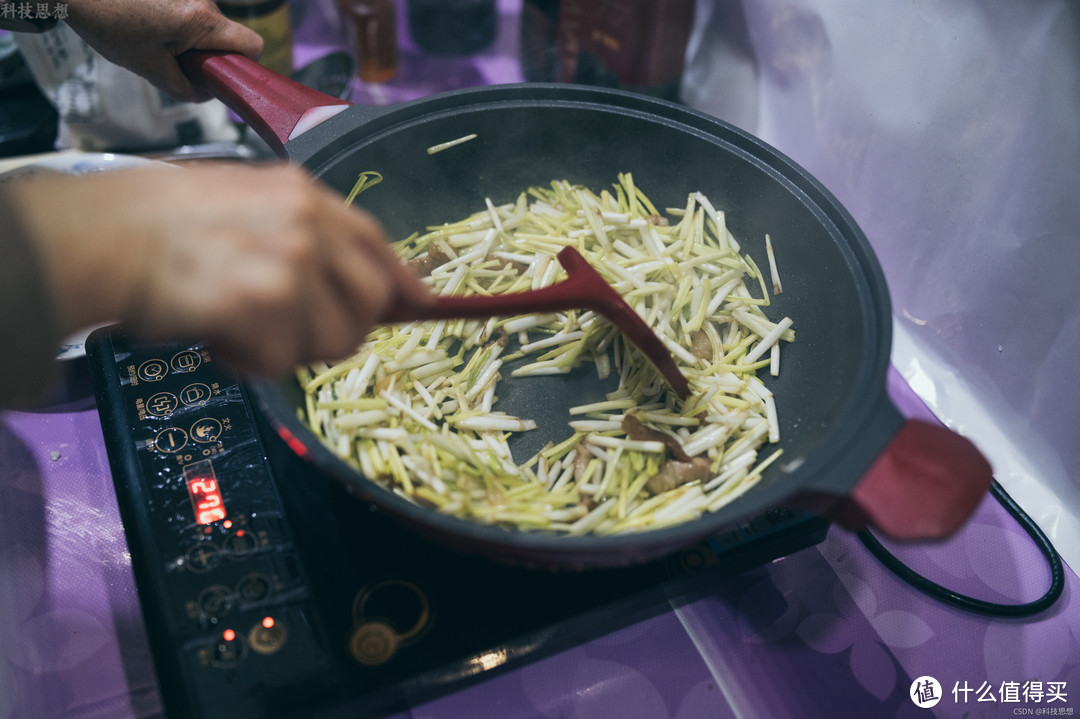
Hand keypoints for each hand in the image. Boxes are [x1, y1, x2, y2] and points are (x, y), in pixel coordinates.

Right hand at [12, 163, 430, 377]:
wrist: (104, 237)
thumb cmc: (158, 224)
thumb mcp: (244, 202)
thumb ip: (301, 234)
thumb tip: (348, 281)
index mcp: (304, 195)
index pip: (376, 241)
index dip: (401, 279)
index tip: (420, 304)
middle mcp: (308, 224)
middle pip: (370, 302)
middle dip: (341, 331)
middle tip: (291, 334)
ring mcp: (292, 262)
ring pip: (333, 342)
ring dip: (289, 350)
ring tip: (239, 327)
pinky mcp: (266, 303)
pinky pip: (281, 363)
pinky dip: (247, 362)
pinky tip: (215, 335)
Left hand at [63, 0, 263, 101]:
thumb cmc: (109, 23)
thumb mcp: (149, 68)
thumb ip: (184, 88)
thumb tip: (205, 94)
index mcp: (203, 21)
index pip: (252, 46)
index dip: (243, 66)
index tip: (219, 77)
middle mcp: (204, 0)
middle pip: (227, 36)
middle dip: (209, 56)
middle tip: (178, 66)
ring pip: (206, 25)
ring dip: (189, 41)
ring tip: (154, 45)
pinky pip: (189, 12)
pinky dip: (176, 26)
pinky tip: (148, 29)